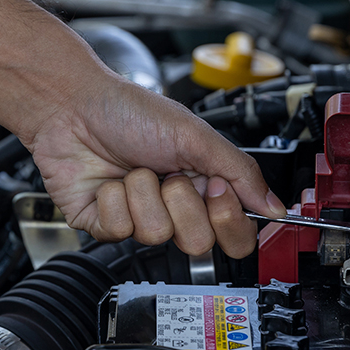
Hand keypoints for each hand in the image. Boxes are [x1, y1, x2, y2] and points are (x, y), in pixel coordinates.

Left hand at [26, 73, 287, 257]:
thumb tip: (276, 207)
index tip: (213, 186)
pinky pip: (119, 232)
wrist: (73, 106)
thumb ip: (240, 172)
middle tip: (169, 176)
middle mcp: (172, 208)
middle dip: (182, 203)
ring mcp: (138, 219)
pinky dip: (112, 200)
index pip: (234, 234)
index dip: (227, 218)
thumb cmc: (129, 111)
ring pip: (156, 235)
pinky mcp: (103, 226)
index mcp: (201, 187)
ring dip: (143, 193)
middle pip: (198, 243)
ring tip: (132, 170)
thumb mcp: (194, 135)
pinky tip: (107, 181)